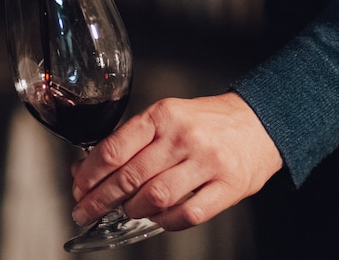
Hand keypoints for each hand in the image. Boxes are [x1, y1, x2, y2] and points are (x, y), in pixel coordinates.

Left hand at [70, 92, 282, 230]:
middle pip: (129, 176)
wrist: (260, 123)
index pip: (114, 149)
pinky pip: (187, 214)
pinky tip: (157, 219)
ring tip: (125, 212)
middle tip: (86, 212)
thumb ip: (131, 141)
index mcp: (163, 115)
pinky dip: (165, 222)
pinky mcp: (228, 186)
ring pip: (155, 197)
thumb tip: (87, 168)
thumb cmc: (207, 123)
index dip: (90, 175)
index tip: (78, 189)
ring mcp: (207, 162)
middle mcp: (183, 136)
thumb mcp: (167, 117)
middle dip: (100, 200)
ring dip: (133, 211)